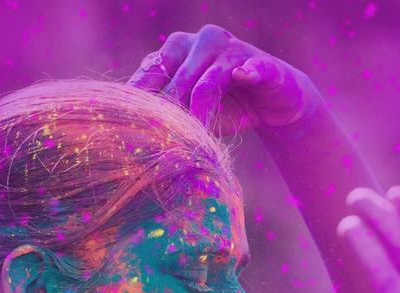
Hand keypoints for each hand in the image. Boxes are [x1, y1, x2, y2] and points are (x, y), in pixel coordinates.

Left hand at [127, 24, 320, 134]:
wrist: (272, 105)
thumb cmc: (224, 109)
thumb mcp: (190, 113)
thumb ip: (165, 117)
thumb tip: (130, 141)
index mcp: (176, 51)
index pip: (152, 72)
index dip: (140, 102)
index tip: (127, 129)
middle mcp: (201, 42)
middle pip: (176, 79)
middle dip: (168, 115)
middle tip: (159, 144)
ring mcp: (232, 50)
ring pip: (207, 82)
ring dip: (199, 113)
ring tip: (193, 137)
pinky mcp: (262, 63)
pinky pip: (254, 68)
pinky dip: (250, 72)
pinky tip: (243, 77)